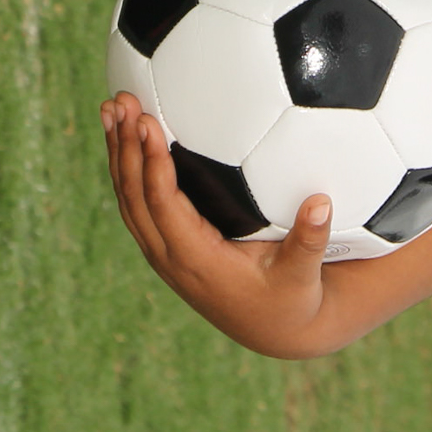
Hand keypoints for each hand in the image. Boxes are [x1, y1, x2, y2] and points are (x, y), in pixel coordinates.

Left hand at [100, 91, 345, 358]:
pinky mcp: (165, 247)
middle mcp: (171, 258)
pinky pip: (137, 203)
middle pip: (134, 197)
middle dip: (124, 148)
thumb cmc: (292, 298)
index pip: (163, 206)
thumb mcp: (303, 275)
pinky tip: (126, 137)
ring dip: (118, 153)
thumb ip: (310, 241)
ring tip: (111, 109)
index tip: (147, 123)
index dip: (152, 165)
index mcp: (197, 261)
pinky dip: (127, 168)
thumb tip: (321, 203)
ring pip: (128, 199)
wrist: (273, 330)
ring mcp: (163, 254)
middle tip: (119, 101)